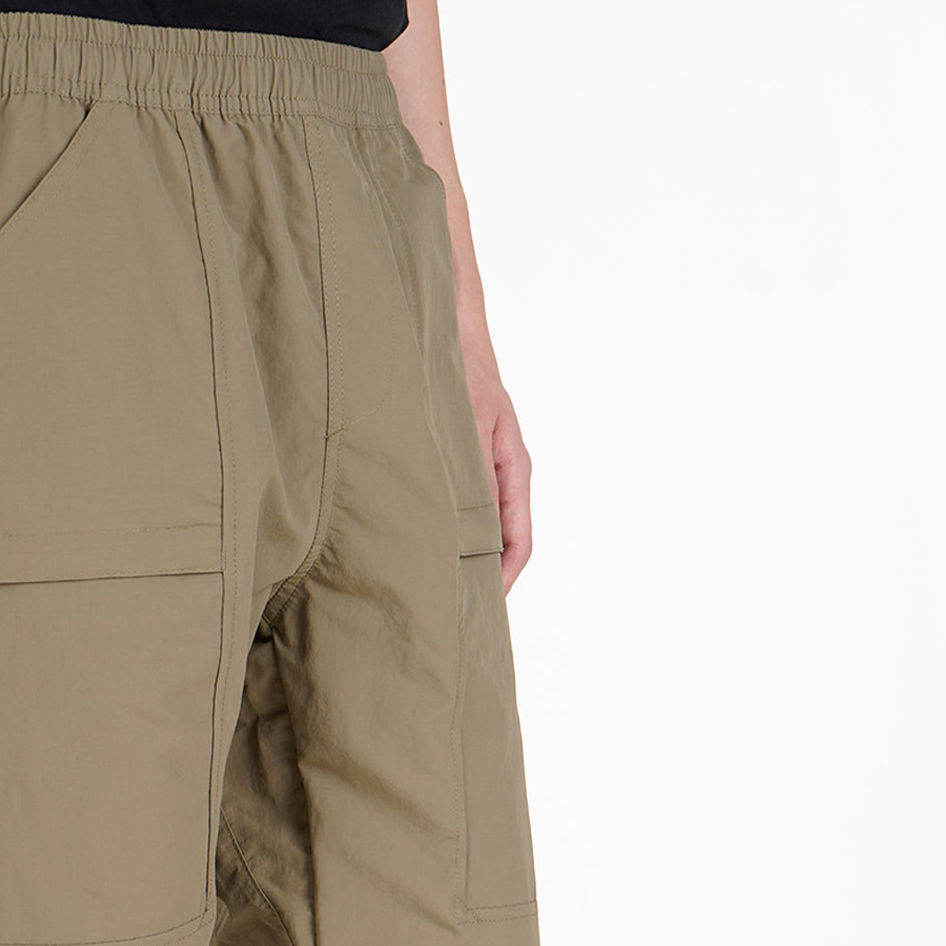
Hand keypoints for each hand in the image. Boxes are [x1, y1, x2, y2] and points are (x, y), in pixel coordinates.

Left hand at [462, 322, 533, 589]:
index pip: (520, 539)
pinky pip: (464, 511)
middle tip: (456, 609)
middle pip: (503, 542)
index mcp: (515, 469)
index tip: (487, 604)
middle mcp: (504, 475)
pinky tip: (424, 546)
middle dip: (485, 577)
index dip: (506, 577)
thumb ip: (476, 474)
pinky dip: (450, 534)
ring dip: (465, 557)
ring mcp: (486, 471)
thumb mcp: (470, 423)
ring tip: (439, 586)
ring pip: (483, 528)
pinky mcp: (464, 466)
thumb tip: (480, 528)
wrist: (448, 336)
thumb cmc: (462, 374)